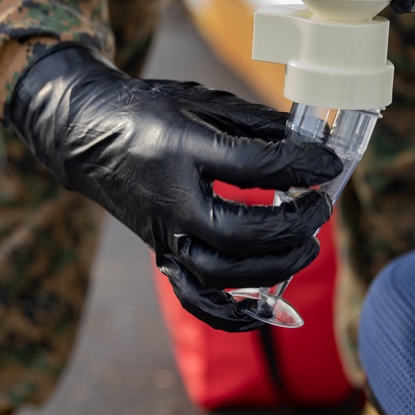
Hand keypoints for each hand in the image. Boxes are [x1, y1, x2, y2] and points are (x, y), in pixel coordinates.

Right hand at [7, 45, 342, 330]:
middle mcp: (171, 199)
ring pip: (221, 273)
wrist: (85, 134)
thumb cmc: (146, 112)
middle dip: (292, 226)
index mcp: (181, 149)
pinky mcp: (159, 253)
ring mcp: (163, 233)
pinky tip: (264, 310)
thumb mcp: (200, 100)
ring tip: (306, 246)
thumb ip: (256, 123)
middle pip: (240, 232)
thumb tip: (309, 141)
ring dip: (274, 267)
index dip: (299, 166)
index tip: (328, 163)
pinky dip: (230, 314)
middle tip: (321, 207)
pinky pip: (194, 298)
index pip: (253, 166)